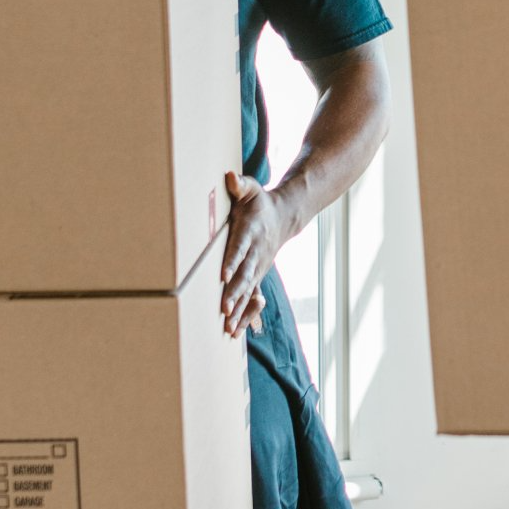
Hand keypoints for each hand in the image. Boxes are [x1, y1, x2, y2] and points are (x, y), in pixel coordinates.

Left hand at [220, 171, 289, 337]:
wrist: (285, 217)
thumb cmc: (260, 202)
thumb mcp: (252, 189)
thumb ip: (241, 184)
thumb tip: (230, 177)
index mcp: (252, 231)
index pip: (241, 247)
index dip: (233, 260)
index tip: (223, 275)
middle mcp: (257, 252)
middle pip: (246, 274)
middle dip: (235, 292)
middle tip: (224, 308)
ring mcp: (258, 267)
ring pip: (248, 291)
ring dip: (239, 309)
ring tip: (228, 328)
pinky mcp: (257, 276)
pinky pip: (250, 297)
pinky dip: (243, 315)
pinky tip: (233, 332)